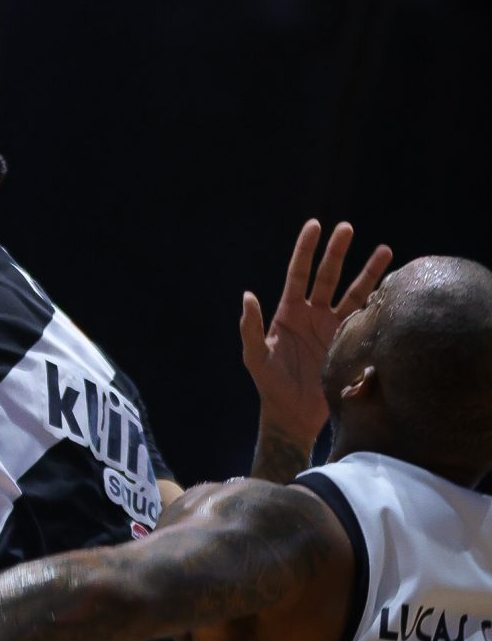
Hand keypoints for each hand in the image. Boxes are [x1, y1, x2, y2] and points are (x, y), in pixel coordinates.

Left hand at [241, 219, 391, 451]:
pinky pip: (366, 320)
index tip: (315, 225)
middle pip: (328, 276)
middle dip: (337, 251)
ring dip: (368, 273)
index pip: (299, 272)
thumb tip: (247, 296)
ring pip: (354, 293)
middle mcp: (313, 314)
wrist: (293, 415)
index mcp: (289, 311)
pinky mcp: (350, 345)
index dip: (306, 249)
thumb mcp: (255, 356)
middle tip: (347, 227)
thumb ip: (251, 328)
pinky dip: (378, 305)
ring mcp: (333, 328)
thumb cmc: (270, 384)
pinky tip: (392, 290)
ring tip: (385, 250)